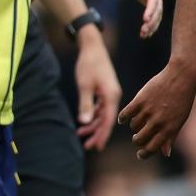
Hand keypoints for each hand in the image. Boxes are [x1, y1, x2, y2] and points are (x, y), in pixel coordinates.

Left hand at [74, 27, 120, 149]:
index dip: (103, 135)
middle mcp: (113, 96)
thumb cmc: (88, 64)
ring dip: (93, 126)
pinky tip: (83, 123)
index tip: (97, 147)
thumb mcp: (84, 85)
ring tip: (82, 136)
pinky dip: (92, 116)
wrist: (92, 47)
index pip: (108, 120)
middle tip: (88, 147)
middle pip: (106, 120)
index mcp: (112, 96)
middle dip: (97, 134)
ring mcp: (109, 94)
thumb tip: (84, 122)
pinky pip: (100, 108)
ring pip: (102, 115)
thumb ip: (85, 104)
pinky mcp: (105, 91)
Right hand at [118, 60, 195, 158]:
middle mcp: (158, 122)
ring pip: (133, 126)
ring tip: (137, 122)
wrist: (180, 77)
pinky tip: (123, 119)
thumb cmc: (182, 99)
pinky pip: (126, 114)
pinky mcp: (140, 100)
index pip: (152, 148)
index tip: (140, 154)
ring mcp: (149, 111)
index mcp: (170, 129)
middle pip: (140, 139)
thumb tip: (165, 154)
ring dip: (134, 127)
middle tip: (136, 138)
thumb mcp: (180, 120)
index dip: (144, 154)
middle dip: (137, 141)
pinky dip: (123, 118)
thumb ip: (171, 137)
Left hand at [120, 0, 162, 37]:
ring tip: (143, 35)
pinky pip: (155, 16)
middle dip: (151, 21)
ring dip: (152, 26)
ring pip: (157, 15)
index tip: (145, 20)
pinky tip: (146, 34)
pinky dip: (152, 25)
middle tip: (143, 32)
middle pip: (157, 9)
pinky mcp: (153, 4)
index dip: (150, 9)